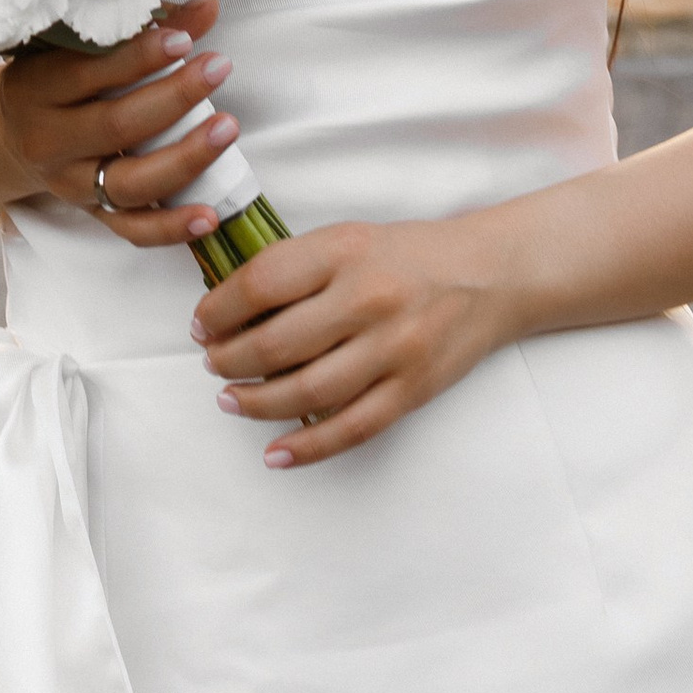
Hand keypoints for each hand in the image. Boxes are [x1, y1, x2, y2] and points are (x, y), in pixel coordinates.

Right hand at [0, 0, 237, 250]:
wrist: (10, 139)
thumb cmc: (51, 79)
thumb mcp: (73, 46)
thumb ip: (137, 28)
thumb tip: (207, 6)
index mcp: (38, 89)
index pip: (90, 73)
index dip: (139, 56)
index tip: (184, 39)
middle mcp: (50, 142)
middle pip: (116, 125)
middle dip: (174, 96)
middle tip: (219, 67)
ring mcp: (71, 185)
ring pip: (129, 182)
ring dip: (184, 157)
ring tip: (227, 128)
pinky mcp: (93, 214)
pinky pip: (133, 230)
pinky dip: (172, 227)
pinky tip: (210, 215)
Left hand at [190, 214, 511, 465]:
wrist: (490, 274)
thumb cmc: (408, 256)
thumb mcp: (348, 239)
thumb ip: (295, 268)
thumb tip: (229, 310)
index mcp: (345, 250)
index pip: (262, 283)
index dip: (219, 310)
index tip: (202, 324)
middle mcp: (368, 298)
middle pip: (276, 343)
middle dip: (230, 360)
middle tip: (212, 363)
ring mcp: (393, 348)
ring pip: (307, 391)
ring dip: (256, 403)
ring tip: (231, 399)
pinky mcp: (413, 389)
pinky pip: (351, 428)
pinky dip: (307, 447)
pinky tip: (275, 453)